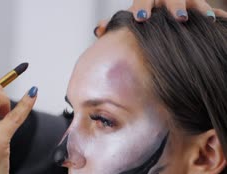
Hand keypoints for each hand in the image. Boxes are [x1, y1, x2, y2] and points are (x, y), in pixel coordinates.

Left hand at [94, 0, 226, 36]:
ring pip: (193, 0)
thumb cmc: (143, 12)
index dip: (142, 6)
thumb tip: (98, 30)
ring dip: (200, 8)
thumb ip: (114, 21)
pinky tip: (222, 21)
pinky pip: (208, 8)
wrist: (160, 4)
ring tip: (207, 19)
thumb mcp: (130, 14)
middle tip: (179, 18)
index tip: (141, 18)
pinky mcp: (197, 4)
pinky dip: (216, 14)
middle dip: (176, 6)